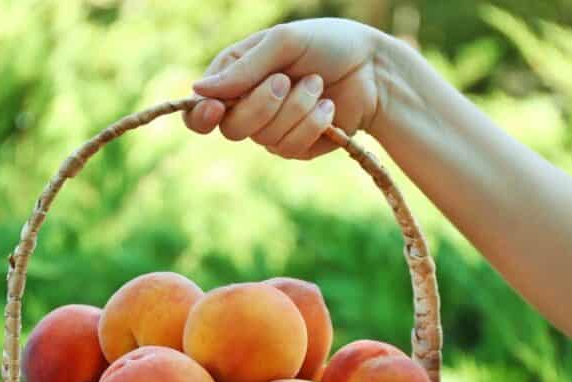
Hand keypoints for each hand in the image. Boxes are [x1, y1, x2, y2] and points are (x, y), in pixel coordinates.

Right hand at [183, 18, 384, 159]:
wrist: (374, 69)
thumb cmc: (328, 44)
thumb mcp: (283, 43)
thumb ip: (243, 68)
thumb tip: (197, 90)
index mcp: (235, 76)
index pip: (200, 108)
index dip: (201, 115)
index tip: (214, 109)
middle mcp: (248, 106)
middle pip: (231, 128)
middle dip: (262, 104)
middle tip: (286, 79)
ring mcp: (271, 130)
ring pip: (264, 138)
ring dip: (297, 108)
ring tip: (318, 84)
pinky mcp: (296, 147)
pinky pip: (290, 148)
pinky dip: (312, 125)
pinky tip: (329, 108)